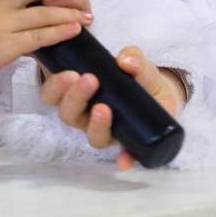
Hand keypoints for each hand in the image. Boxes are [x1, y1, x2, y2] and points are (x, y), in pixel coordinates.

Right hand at [41, 46, 185, 169]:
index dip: (56, 87)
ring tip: (103, 109)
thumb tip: (125, 61)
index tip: (70, 73)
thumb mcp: (135, 61)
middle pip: (69, 116)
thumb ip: (132, 57)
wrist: (162, 94)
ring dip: (95, 125)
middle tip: (88, 80)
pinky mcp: (129, 144)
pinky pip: (124, 154)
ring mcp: (107, 132)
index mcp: (78, 94)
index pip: (54, 95)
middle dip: (74, 98)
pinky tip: (125, 159)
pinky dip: (124, 157)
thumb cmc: (137, 76)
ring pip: (91, 136)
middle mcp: (87, 117)